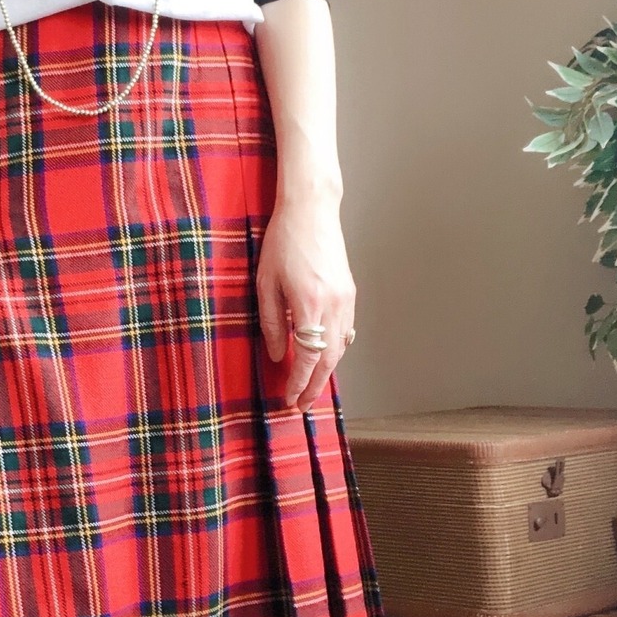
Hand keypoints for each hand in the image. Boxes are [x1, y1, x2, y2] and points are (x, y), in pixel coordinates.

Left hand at [255, 192, 356, 411]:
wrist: (311, 210)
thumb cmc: (283, 241)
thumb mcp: (266, 283)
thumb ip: (272, 322)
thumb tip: (278, 355)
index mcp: (310, 304)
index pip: (307, 357)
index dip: (299, 382)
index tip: (290, 399)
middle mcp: (334, 306)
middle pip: (329, 360)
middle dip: (315, 386)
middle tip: (302, 405)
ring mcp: (346, 300)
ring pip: (341, 348)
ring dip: (327, 371)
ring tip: (311, 387)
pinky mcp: (350, 293)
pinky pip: (346, 331)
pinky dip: (336, 350)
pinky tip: (324, 357)